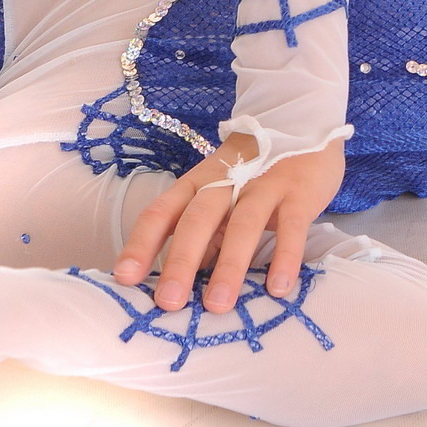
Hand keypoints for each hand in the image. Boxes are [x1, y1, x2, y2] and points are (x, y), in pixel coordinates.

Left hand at [113, 133, 343, 313]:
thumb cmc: (253, 171)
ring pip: (243, 225)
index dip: (141, 244)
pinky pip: (291, 226)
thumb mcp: (222, 197)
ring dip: (228, 267)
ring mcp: (265, 184)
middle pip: (197, 219)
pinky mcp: (300, 192)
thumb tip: (182, 280)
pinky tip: (278, 288)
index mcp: (198, 183)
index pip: (162, 212)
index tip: (124, 279)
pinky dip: (284, 257)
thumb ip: (205, 235)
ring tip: (218, 306)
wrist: (302, 121)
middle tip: (168, 303)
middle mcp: (226, 181)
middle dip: (180, 262)